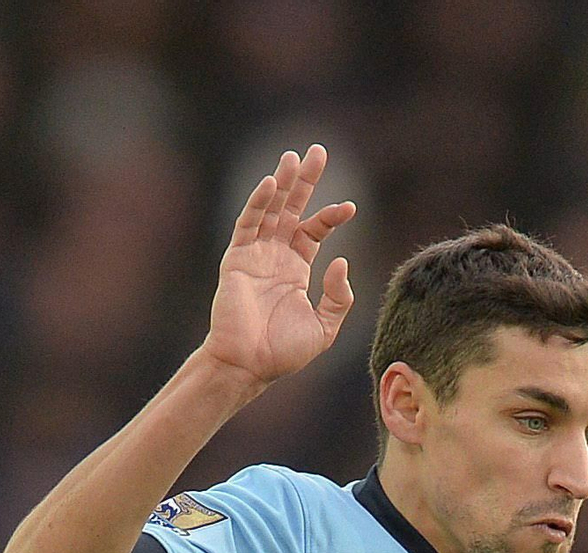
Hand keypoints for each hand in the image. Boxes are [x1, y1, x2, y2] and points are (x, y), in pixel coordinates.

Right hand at [203, 144, 355, 390]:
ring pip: (270, 210)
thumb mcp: (323, 329)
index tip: (350, 207)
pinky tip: (270, 184)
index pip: (314, 230)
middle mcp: (276, 256)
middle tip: (317, 151)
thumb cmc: (283, 353)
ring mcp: (255, 254)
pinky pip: (248, 225)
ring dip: (281, 183)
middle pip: (292, 208)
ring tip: (293, 157)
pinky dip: (257, 204)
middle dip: (304, 181)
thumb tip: (341, 261)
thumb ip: (338, 298)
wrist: (249, 366)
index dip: (330, 216)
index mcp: (296, 269)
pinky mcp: (237, 259)